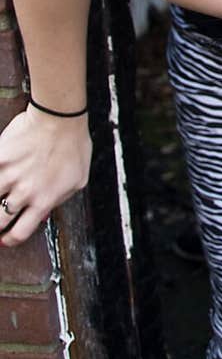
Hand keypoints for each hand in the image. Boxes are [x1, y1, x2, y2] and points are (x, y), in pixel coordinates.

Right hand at [0, 104, 91, 246]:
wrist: (59, 119)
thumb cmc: (73, 145)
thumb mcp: (77, 180)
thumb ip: (60, 199)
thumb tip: (45, 212)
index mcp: (43, 200)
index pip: (20, 232)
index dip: (10, 239)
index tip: (6, 239)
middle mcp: (23, 192)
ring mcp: (8, 175)